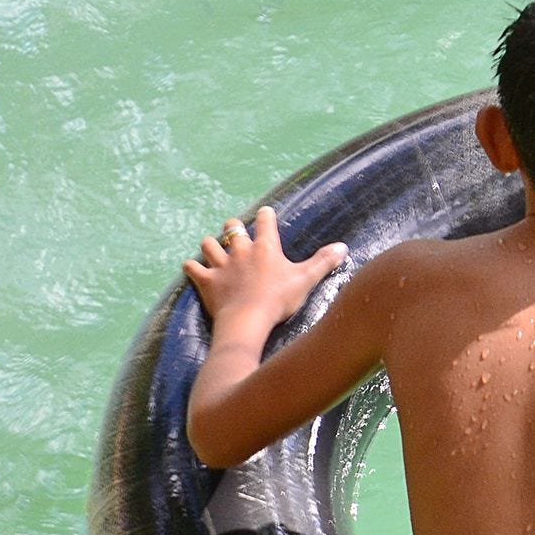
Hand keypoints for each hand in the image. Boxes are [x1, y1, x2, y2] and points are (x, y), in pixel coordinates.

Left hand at [183, 205, 347, 331]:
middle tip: (236, 232)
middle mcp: (241, 251)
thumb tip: (343, 247)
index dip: (265, 215)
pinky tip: (192, 267)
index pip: (265, 220)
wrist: (248, 320)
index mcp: (265, 247)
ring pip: (209, 244)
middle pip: (232, 228)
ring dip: (210, 244)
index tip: (266, 214)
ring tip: (213, 248)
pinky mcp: (207, 281)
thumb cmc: (279, 299)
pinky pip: (192, 268)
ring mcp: (221, 265)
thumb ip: (323, 262)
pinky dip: (191, 267)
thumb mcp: (306, 280)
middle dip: (233, 227)